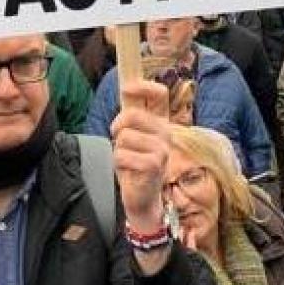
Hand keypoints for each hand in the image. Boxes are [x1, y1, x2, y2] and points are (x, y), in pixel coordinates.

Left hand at [111, 78, 169, 230]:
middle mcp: (166, 133)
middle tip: (118, 138)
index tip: (126, 88)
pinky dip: (118, 162)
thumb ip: (130, 115)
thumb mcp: (132, 136)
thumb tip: (126, 87)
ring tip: (127, 159)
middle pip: (132, 114)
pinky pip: (122, 155)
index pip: (159, 95)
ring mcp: (162, 149)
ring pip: (124, 137)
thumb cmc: (135, 164)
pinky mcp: (154, 165)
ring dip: (118, 149)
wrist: (142, 197)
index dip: (143, 87)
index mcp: (161, 122)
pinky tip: (128, 170)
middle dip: (117, 126)